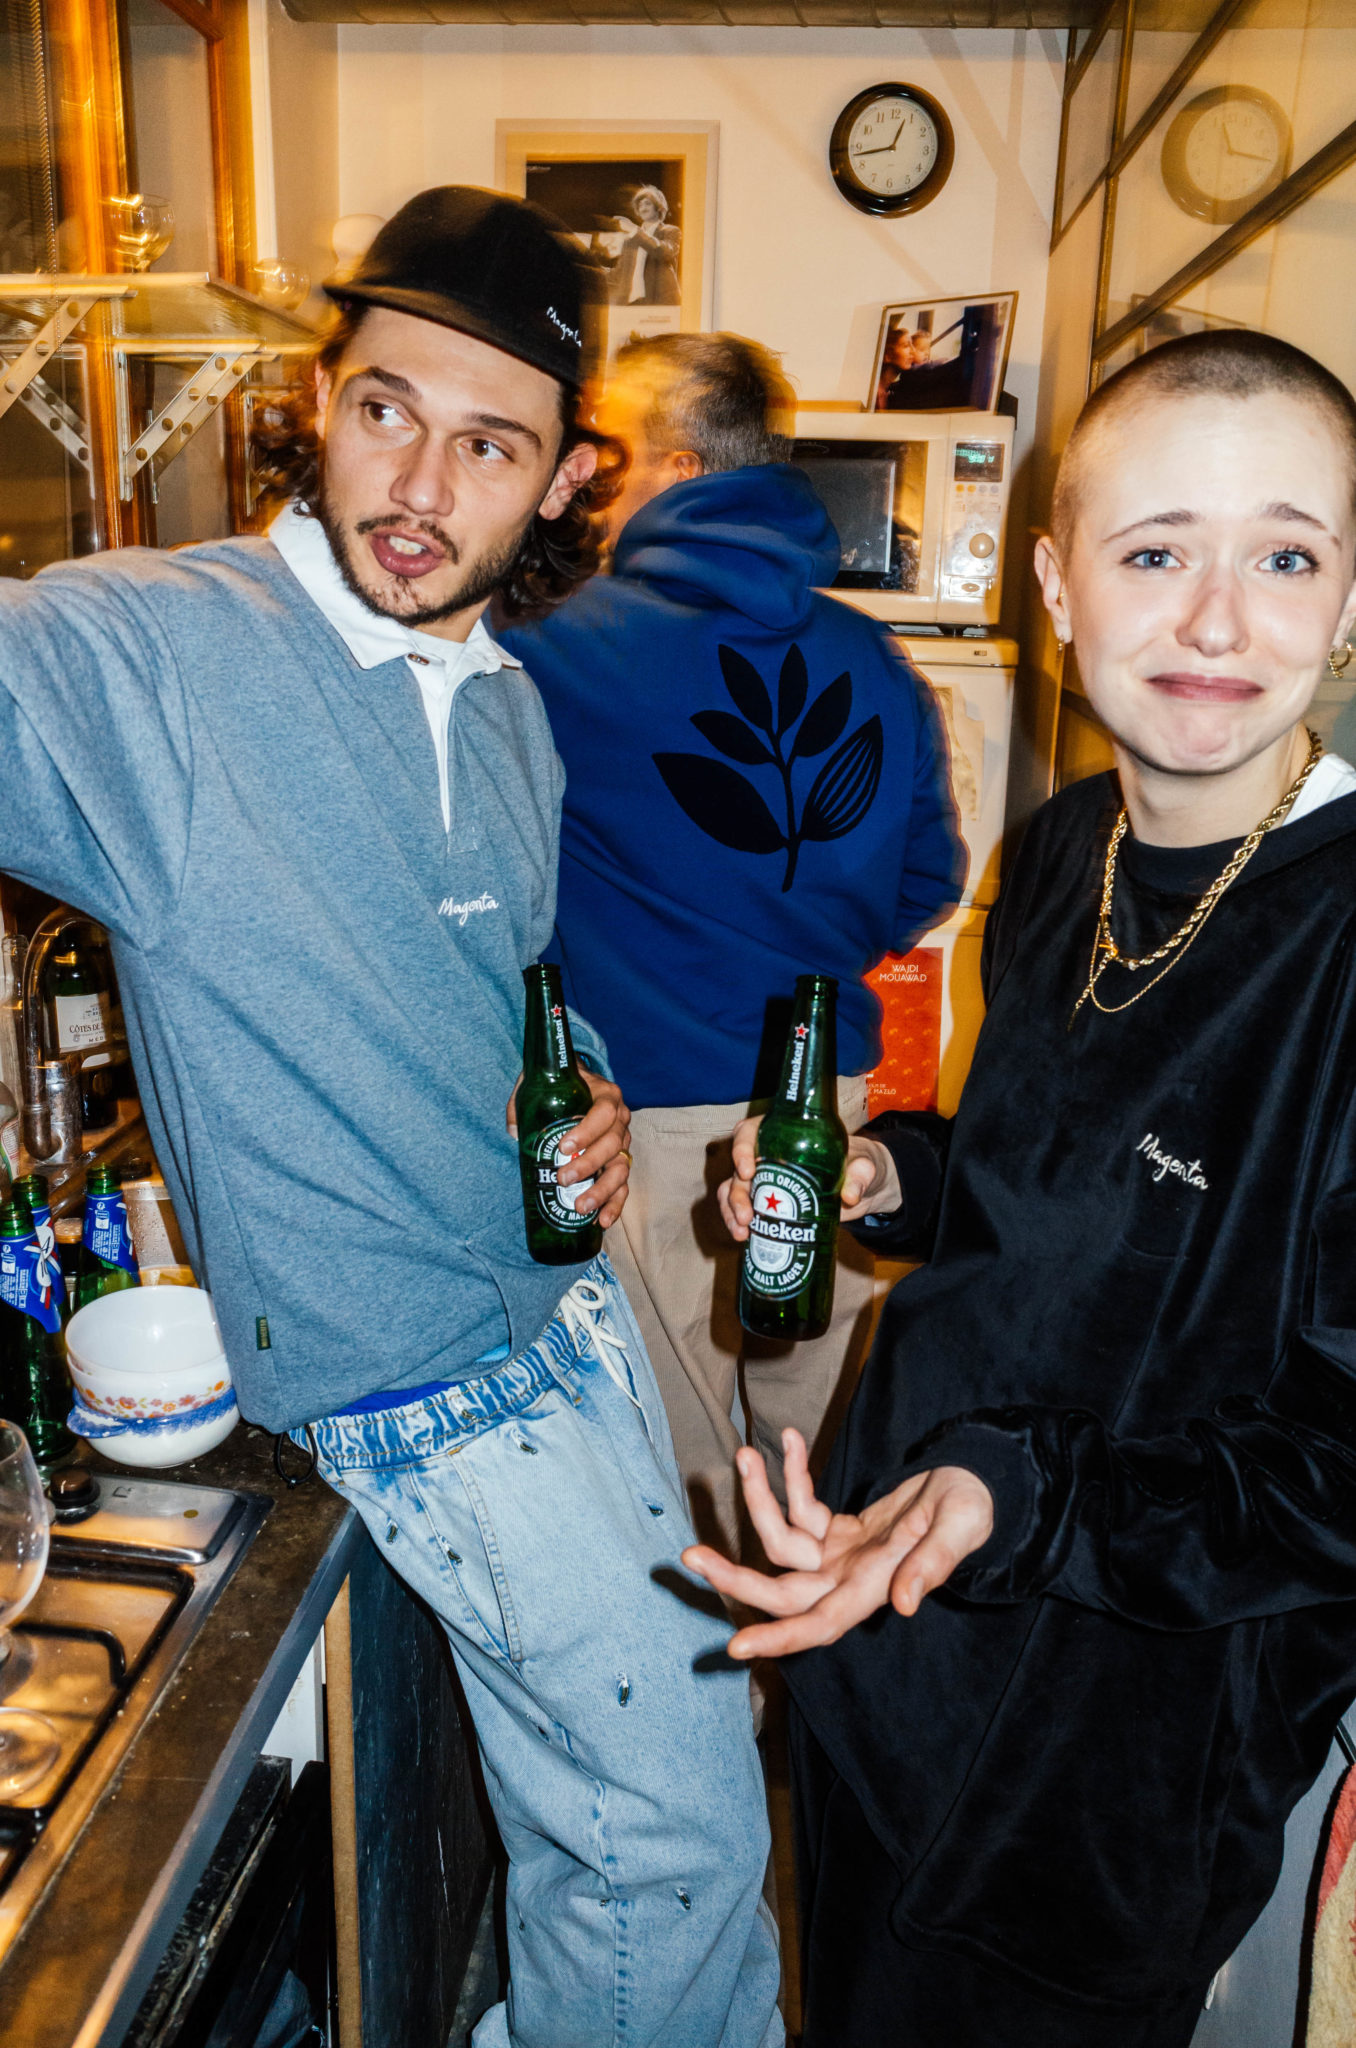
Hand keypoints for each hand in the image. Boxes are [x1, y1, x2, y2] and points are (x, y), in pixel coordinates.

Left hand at [507, 1070, 632, 1227]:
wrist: (578, 1086)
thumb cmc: (557, 1086)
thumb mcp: (536, 1084)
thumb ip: (522, 1105)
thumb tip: (515, 1133)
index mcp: (606, 1096)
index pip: (604, 1114)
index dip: (587, 1132)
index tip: (564, 1147)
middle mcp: (620, 1120)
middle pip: (612, 1145)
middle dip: (589, 1165)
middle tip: (563, 1179)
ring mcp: (623, 1143)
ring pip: (621, 1169)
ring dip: (603, 1190)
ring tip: (580, 1206)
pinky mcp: (620, 1163)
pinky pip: (623, 1185)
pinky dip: (615, 1204)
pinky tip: (602, 1221)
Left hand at [682, 1429, 994, 1658]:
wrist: (974, 1486)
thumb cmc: (971, 1509)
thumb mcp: (957, 1530)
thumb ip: (930, 1565)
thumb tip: (903, 1605)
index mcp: (873, 1587)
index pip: (819, 1623)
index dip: (780, 1639)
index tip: (735, 1648)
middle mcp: (848, 1577)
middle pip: (780, 1589)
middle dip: (734, 1577)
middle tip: (689, 1556)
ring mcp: (839, 1554)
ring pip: (782, 1540)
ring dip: (759, 1499)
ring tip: (747, 1454)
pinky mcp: (837, 1529)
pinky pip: (802, 1507)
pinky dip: (792, 1476)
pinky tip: (790, 1440)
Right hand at [716, 1116, 900, 1241]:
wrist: (864, 1188)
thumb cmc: (859, 1163)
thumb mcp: (863, 1164)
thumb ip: (859, 1174)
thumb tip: (849, 1196)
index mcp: (784, 1136)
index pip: (750, 1133)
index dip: (741, 1149)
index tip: (748, 1170)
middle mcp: (767, 1157)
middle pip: (737, 1169)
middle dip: (737, 1195)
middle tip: (748, 1216)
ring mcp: (765, 1182)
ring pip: (733, 1192)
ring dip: (731, 1212)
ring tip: (743, 1232)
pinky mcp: (769, 1205)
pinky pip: (742, 1211)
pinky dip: (737, 1224)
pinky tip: (744, 1238)